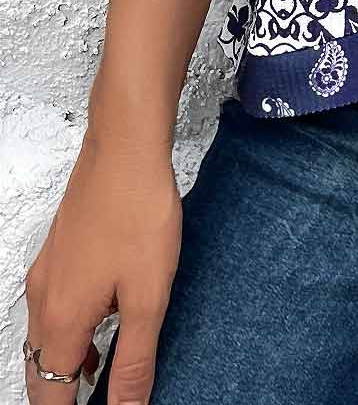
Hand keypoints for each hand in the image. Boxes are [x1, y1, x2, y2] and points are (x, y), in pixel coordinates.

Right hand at [23, 126, 180, 402]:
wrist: (125, 147)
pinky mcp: (59, 251)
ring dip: (66, 364)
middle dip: (61, 395)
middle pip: (39, 369)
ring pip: (45, 337)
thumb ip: (134, 359)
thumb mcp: (148, 296)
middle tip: (95, 400)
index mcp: (61, 320)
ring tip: (99, 379)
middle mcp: (43, 299)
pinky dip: (71, 330)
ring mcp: (47, 272)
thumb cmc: (139, 214)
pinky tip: (103, 324)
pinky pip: (55, 308)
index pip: (48, 395)